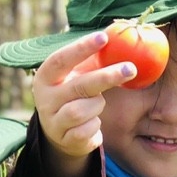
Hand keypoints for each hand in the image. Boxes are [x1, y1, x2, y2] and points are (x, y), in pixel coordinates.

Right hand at [32, 31, 136, 163]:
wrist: (61, 132)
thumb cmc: (74, 95)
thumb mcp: (77, 75)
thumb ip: (93, 60)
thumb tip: (119, 36)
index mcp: (45, 77)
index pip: (60, 59)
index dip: (81, 48)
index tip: (104, 37)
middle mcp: (45, 99)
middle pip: (78, 86)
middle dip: (106, 77)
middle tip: (131, 69)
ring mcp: (53, 121)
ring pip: (81, 111)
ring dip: (97, 105)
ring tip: (97, 104)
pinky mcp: (65, 139)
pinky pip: (87, 130)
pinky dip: (95, 125)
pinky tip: (92, 122)